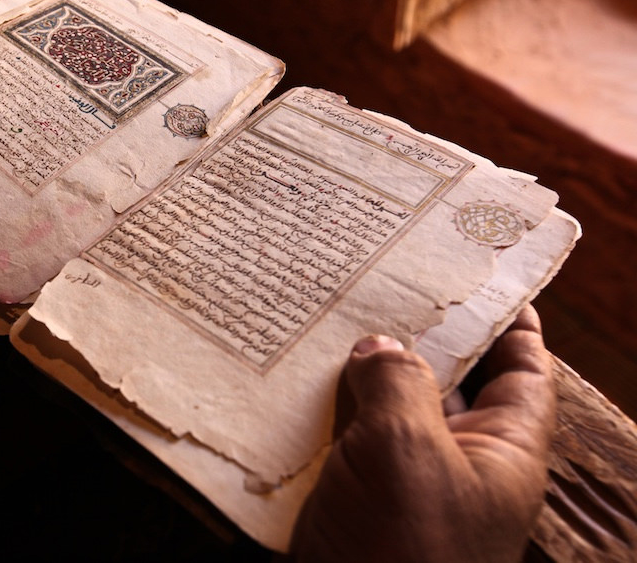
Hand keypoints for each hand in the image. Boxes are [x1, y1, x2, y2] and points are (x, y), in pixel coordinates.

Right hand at [291, 305, 554, 561]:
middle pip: (447, 383)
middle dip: (415, 337)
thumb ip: (398, 383)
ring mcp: (404, 483)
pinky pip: (344, 441)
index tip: (479, 280)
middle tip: (384, 288)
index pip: (523, 373)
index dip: (509, 324)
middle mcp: (457, 464)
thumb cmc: (402, 548)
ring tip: (331, 324)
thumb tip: (378, 347)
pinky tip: (294, 384)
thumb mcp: (406, 448)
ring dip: (357, 374)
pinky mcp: (356, 500)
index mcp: (500, 453)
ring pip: (386, 410)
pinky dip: (321, 412)